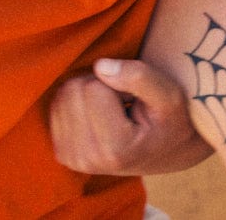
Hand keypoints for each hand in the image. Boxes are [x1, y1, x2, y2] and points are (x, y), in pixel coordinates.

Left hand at [49, 58, 212, 175]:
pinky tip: (96, 116)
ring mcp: (74, 159)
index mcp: (117, 149)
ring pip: (62, 96)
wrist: (169, 149)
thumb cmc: (170, 119)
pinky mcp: (64, 154)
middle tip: (121, 102)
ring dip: (85, 94)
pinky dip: (74, 104)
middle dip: (96, 85)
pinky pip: (55, 108)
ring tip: (111, 110)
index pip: (93, 88)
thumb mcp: (169, 94)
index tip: (132, 98)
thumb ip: (138, 76)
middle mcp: (91, 160)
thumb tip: (100, 66)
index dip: (115, 81)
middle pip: (72, 91)